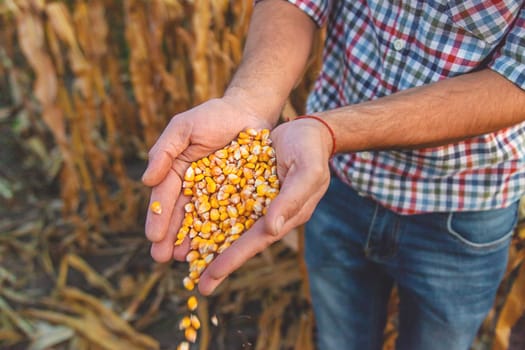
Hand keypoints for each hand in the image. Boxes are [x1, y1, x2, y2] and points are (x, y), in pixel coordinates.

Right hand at [142, 96, 269, 262]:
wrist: (250, 111)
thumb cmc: (214, 116)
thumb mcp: (183, 128)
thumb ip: (164, 151)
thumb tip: (145, 180)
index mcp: (177, 171)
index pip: (164, 197)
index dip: (158, 217)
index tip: (153, 237)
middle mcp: (194, 186)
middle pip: (180, 215)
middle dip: (170, 237)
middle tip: (162, 258)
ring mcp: (216, 193)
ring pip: (201, 221)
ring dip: (192, 241)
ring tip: (185, 260)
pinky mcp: (238, 196)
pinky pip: (228, 216)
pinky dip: (220, 232)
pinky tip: (215, 249)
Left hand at [196, 117, 332, 294]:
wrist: (308, 130)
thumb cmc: (311, 150)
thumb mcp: (307, 172)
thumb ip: (291, 200)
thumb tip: (272, 229)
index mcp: (285, 216)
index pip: (255, 241)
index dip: (233, 259)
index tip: (211, 278)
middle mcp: (269, 213)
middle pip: (239, 241)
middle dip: (218, 262)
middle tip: (197, 285)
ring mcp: (257, 201)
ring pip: (229, 225)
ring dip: (209, 241)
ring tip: (187, 259)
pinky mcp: (247, 186)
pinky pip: (226, 203)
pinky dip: (210, 214)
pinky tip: (191, 221)